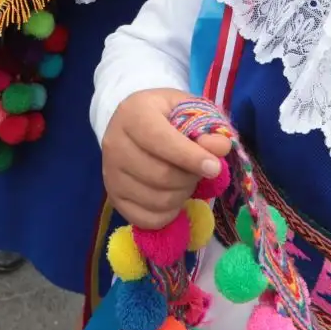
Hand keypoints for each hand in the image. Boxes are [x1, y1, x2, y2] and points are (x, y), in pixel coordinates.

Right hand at [102, 89, 231, 229]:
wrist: (135, 125)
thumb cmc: (167, 116)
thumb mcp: (189, 110)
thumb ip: (207, 127)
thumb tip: (220, 148)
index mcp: (133, 114)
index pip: (161, 140)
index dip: (191, 157)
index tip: (214, 167)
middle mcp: (115, 143)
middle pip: (161, 175)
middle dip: (190, 178)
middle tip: (199, 172)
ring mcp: (110, 174)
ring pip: (156, 199)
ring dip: (182, 195)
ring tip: (185, 181)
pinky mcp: (113, 198)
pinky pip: (146, 219)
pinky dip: (168, 214)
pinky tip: (174, 199)